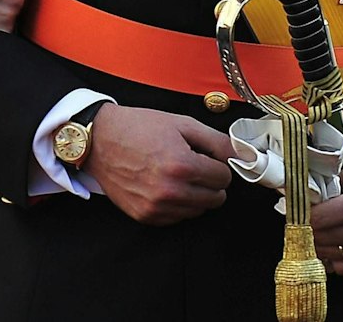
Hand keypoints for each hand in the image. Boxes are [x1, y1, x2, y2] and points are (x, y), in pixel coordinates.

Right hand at [82, 104, 234, 225]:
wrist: (99, 140)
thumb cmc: (139, 128)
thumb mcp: (182, 123)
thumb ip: (217, 141)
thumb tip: (243, 155)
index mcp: (182, 166)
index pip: (224, 178)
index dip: (218, 165)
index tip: (207, 158)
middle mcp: (170, 191)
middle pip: (215, 199)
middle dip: (210, 182)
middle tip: (195, 166)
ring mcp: (157, 207)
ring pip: (198, 210)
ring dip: (195, 194)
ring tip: (177, 174)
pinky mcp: (145, 216)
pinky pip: (177, 218)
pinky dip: (178, 204)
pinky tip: (164, 185)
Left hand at [311, 148, 342, 275]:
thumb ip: (331, 172)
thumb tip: (301, 181)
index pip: (318, 219)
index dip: (302, 214)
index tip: (296, 208)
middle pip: (321, 239)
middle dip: (307, 229)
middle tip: (303, 219)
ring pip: (330, 255)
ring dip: (318, 244)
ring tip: (316, 230)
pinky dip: (333, 259)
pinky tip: (330, 245)